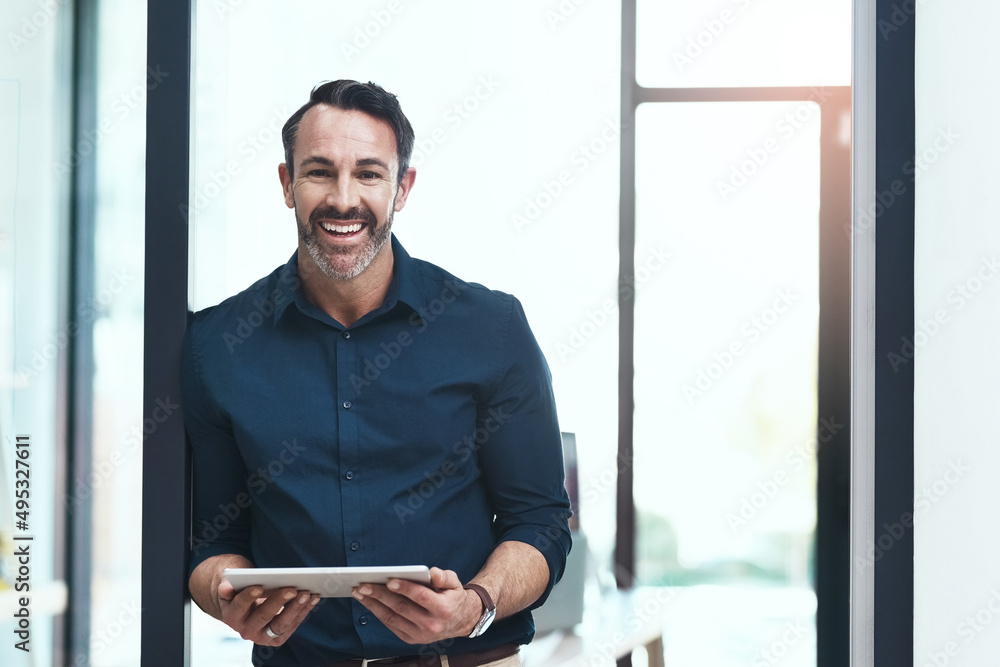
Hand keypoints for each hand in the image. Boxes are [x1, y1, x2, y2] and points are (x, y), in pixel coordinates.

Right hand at [217, 578, 319, 645]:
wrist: (243, 603)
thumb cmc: (239, 587)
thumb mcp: (230, 584)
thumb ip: (228, 585)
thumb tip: (225, 588)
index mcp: (231, 616)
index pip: (239, 606)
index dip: (248, 597)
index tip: (258, 586)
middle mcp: (246, 630)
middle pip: (263, 616)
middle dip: (278, 601)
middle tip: (292, 588)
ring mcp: (262, 635)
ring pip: (281, 624)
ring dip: (296, 608)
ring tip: (307, 593)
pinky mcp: (277, 637)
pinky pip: (293, 624)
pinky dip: (304, 610)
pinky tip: (314, 597)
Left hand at [351, 567, 481, 643]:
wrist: (459, 621)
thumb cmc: (453, 597)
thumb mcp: (455, 583)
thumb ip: (444, 576)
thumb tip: (432, 573)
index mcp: (443, 609)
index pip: (421, 597)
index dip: (405, 588)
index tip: (389, 580)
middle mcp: (431, 624)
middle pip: (401, 608)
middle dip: (380, 595)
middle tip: (364, 585)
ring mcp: (419, 634)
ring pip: (392, 618)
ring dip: (373, 605)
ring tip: (360, 592)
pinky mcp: (411, 639)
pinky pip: (391, 625)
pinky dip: (378, 613)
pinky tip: (369, 602)